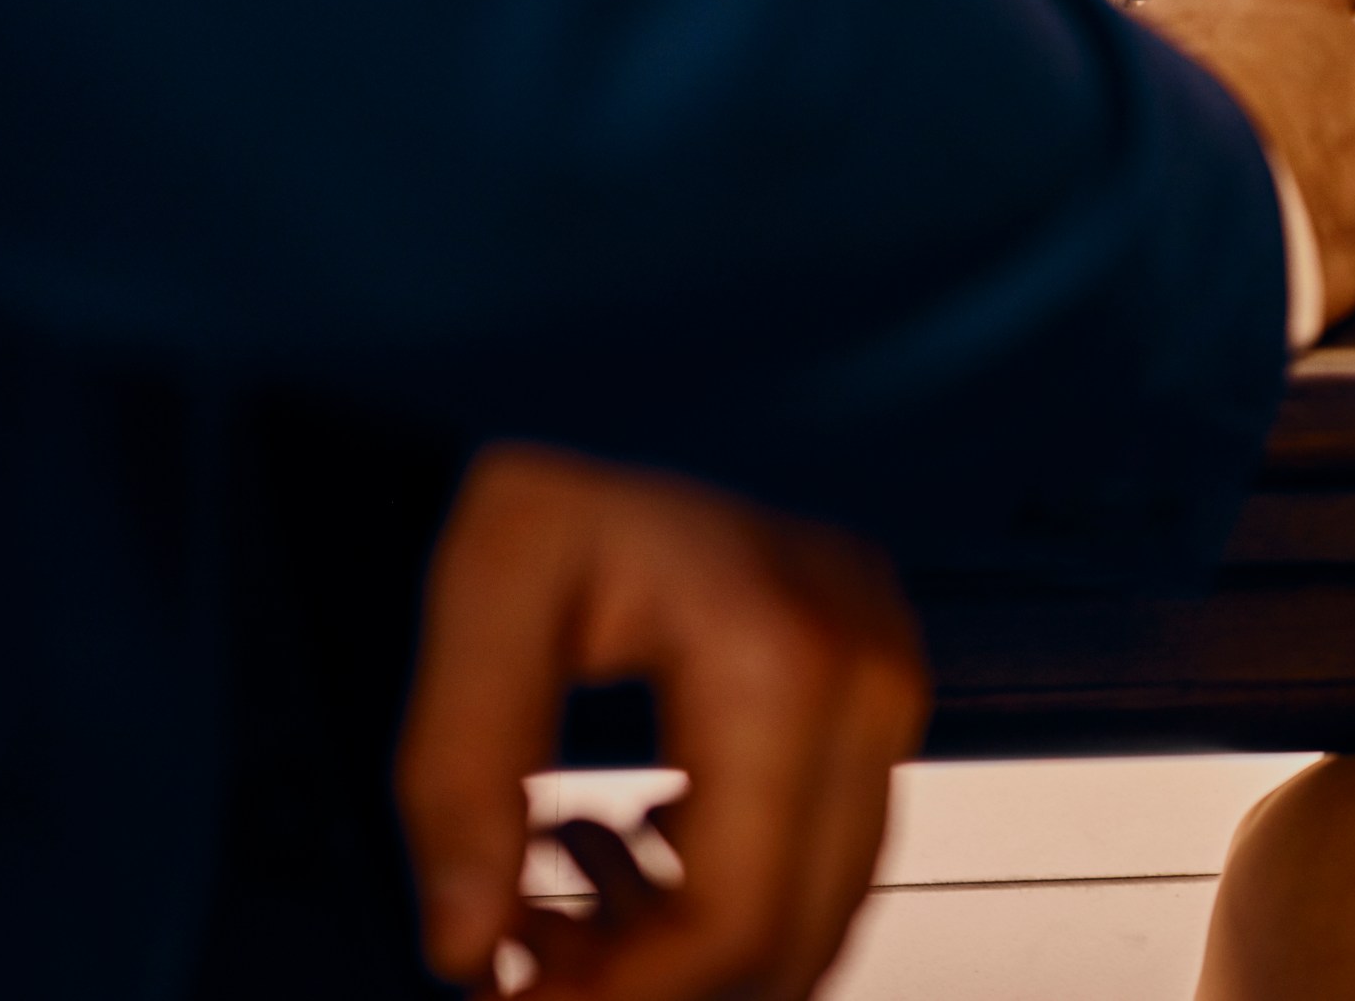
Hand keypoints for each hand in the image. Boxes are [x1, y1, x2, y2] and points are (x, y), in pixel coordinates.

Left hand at [399, 443, 926, 1000]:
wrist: (613, 412)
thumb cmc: (551, 496)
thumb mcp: (478, 598)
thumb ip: (461, 775)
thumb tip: (470, 945)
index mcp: (783, 659)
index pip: (735, 917)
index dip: (621, 997)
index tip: (509, 996)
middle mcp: (871, 679)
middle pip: (795, 939)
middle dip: (656, 988)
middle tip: (531, 966)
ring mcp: (894, 688)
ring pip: (822, 914)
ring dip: (693, 952)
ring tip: (563, 904)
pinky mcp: (887, 699)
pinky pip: (830, 858)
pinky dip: (735, 895)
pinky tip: (630, 846)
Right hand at [1142, 0, 1354, 328]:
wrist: (1163, 195)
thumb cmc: (1136, 107)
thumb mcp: (1137, 37)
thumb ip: (1169, 37)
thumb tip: (1135, 53)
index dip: (1302, 25)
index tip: (1275, 53)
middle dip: (1314, 113)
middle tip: (1253, 153)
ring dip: (1339, 177)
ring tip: (1272, 213)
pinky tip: (1327, 252)